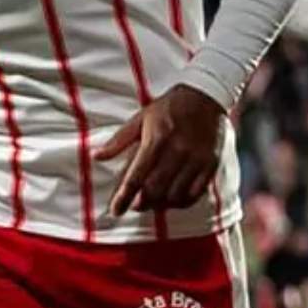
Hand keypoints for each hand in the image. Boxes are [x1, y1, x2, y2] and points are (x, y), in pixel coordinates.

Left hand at [94, 85, 225, 215]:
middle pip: (155, 190)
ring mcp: (195, 159)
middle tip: (134, 205)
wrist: (203, 97)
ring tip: (152, 202)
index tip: (115, 210)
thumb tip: (97, 156)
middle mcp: (176, 152)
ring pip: (175, 195)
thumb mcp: (140, 119)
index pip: (136, 176)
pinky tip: (173, 199)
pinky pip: (195, 194)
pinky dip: (182, 202)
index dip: (124, 197)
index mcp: (156, 140)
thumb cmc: (167, 108)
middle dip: (141, 203)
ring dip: (161, 204)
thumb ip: (119, 140)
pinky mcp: (209, 164)